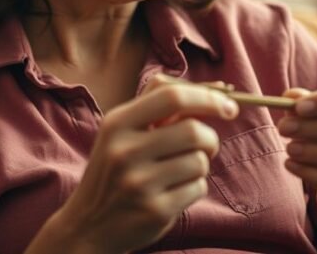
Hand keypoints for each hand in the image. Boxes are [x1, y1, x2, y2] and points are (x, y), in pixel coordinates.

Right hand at [33, 74, 239, 253]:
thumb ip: (157, 107)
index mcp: (117, 123)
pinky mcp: (155, 210)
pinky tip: (173, 192)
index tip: (229, 105)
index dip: (207, 97)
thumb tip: (216, 92)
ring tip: (180, 171)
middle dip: (209, 138)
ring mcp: (139, 183)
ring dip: (200, 165)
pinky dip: (194, 187)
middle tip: (204, 146)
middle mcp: (124, 151)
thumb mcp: (120, 132)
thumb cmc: (114, 170)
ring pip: (200, 161)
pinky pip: (198, 188)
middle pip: (194, 131)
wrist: (88, 225)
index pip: (172, 97)